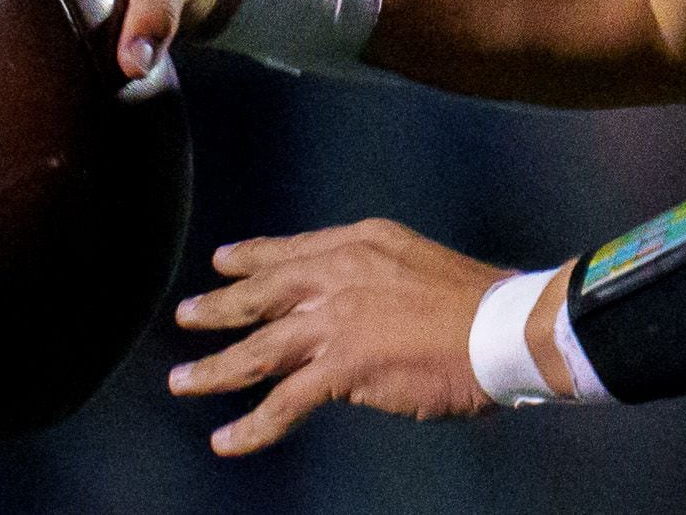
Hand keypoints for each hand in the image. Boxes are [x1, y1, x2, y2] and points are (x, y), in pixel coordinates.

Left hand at [169, 220, 504, 449]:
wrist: (502, 327)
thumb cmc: (477, 301)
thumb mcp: (416, 264)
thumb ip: (377, 278)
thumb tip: (355, 304)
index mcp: (361, 244)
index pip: (293, 250)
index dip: (254, 256)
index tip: (225, 259)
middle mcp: (339, 274)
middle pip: (262, 292)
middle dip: (219, 306)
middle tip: (186, 314)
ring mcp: (335, 321)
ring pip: (257, 348)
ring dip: (214, 368)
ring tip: (183, 380)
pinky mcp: (340, 367)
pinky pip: (282, 403)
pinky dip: (251, 427)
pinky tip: (228, 440)